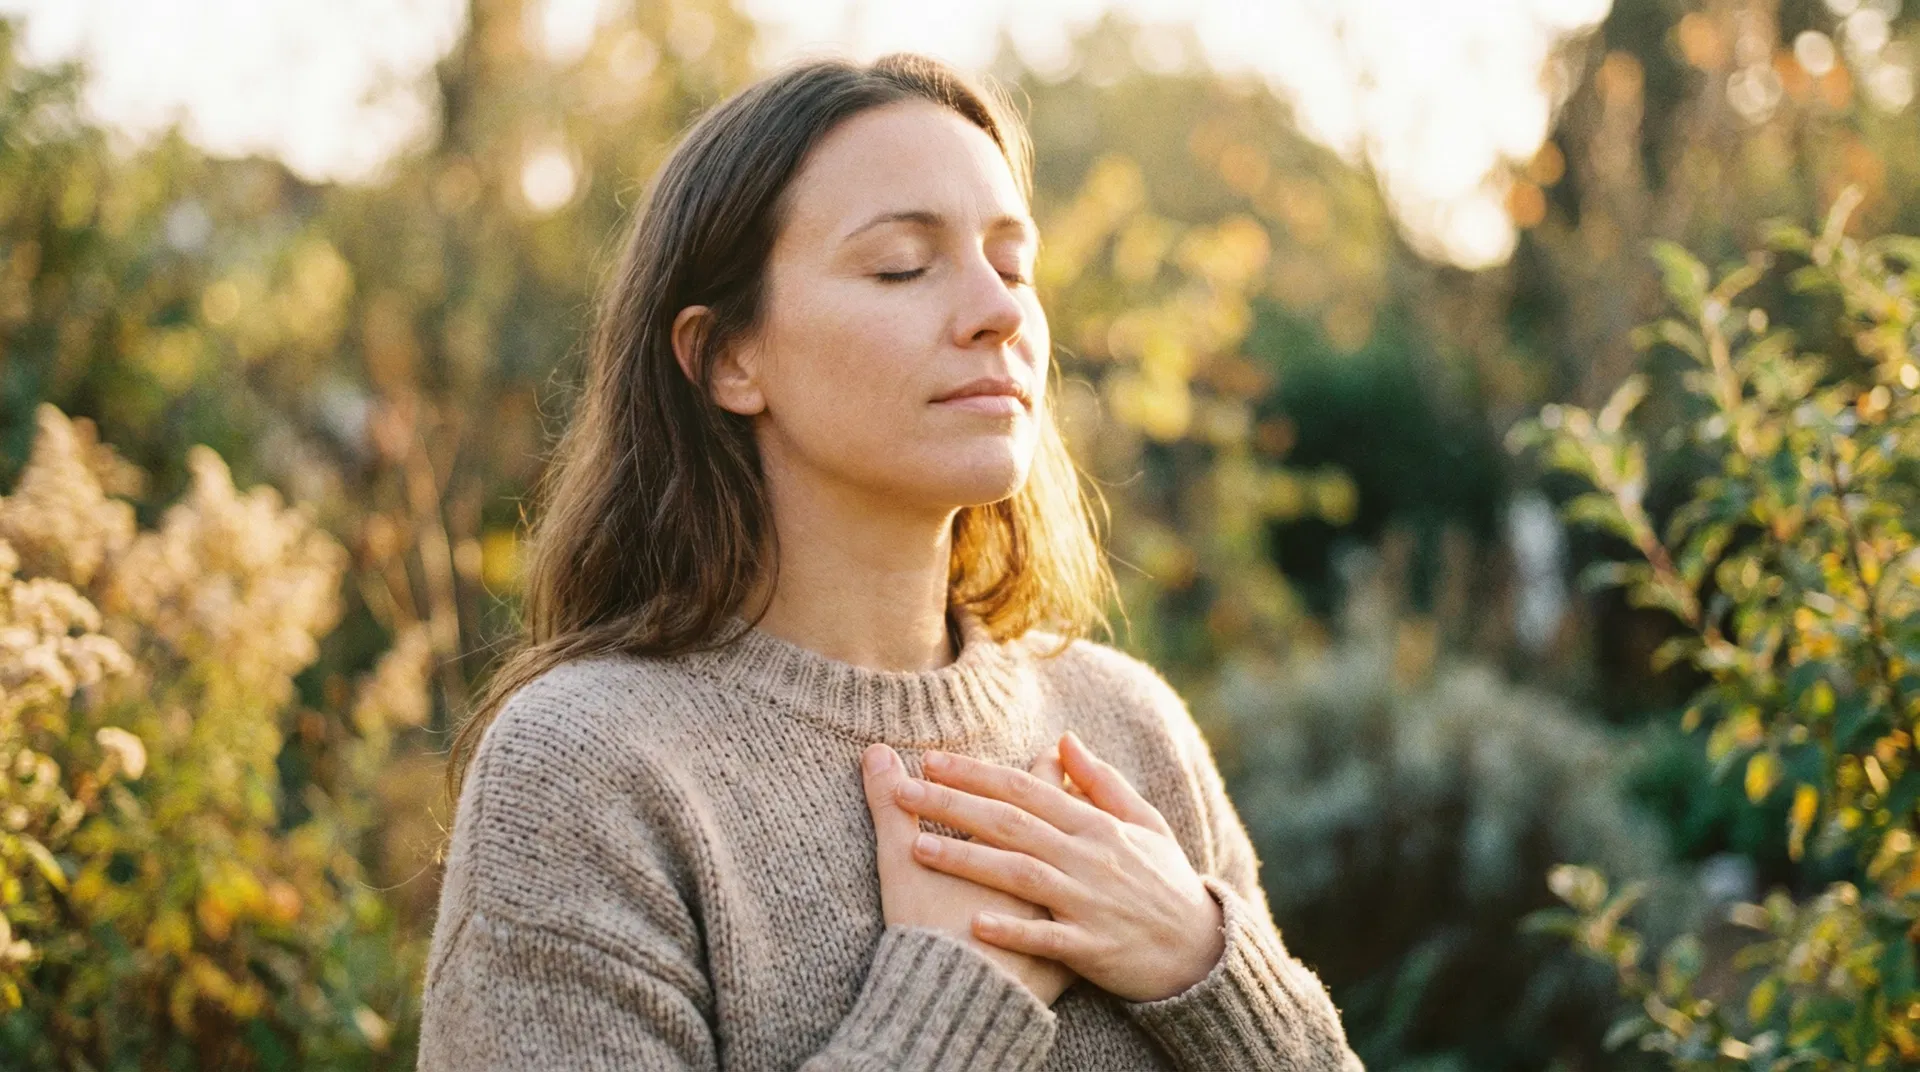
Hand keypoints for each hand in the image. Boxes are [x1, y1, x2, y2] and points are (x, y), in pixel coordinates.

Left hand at [896, 731, 1225, 1002]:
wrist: (1200, 951)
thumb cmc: (1167, 882)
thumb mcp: (1145, 823)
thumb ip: (1101, 782)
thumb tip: (1063, 739)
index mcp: (1094, 824)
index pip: (1024, 788)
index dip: (975, 773)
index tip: (930, 759)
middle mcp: (1087, 856)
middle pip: (1010, 823)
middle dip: (953, 804)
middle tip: (904, 790)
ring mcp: (1087, 902)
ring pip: (1018, 873)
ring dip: (968, 859)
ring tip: (917, 846)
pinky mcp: (1090, 947)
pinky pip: (1045, 938)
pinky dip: (1012, 930)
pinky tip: (974, 922)